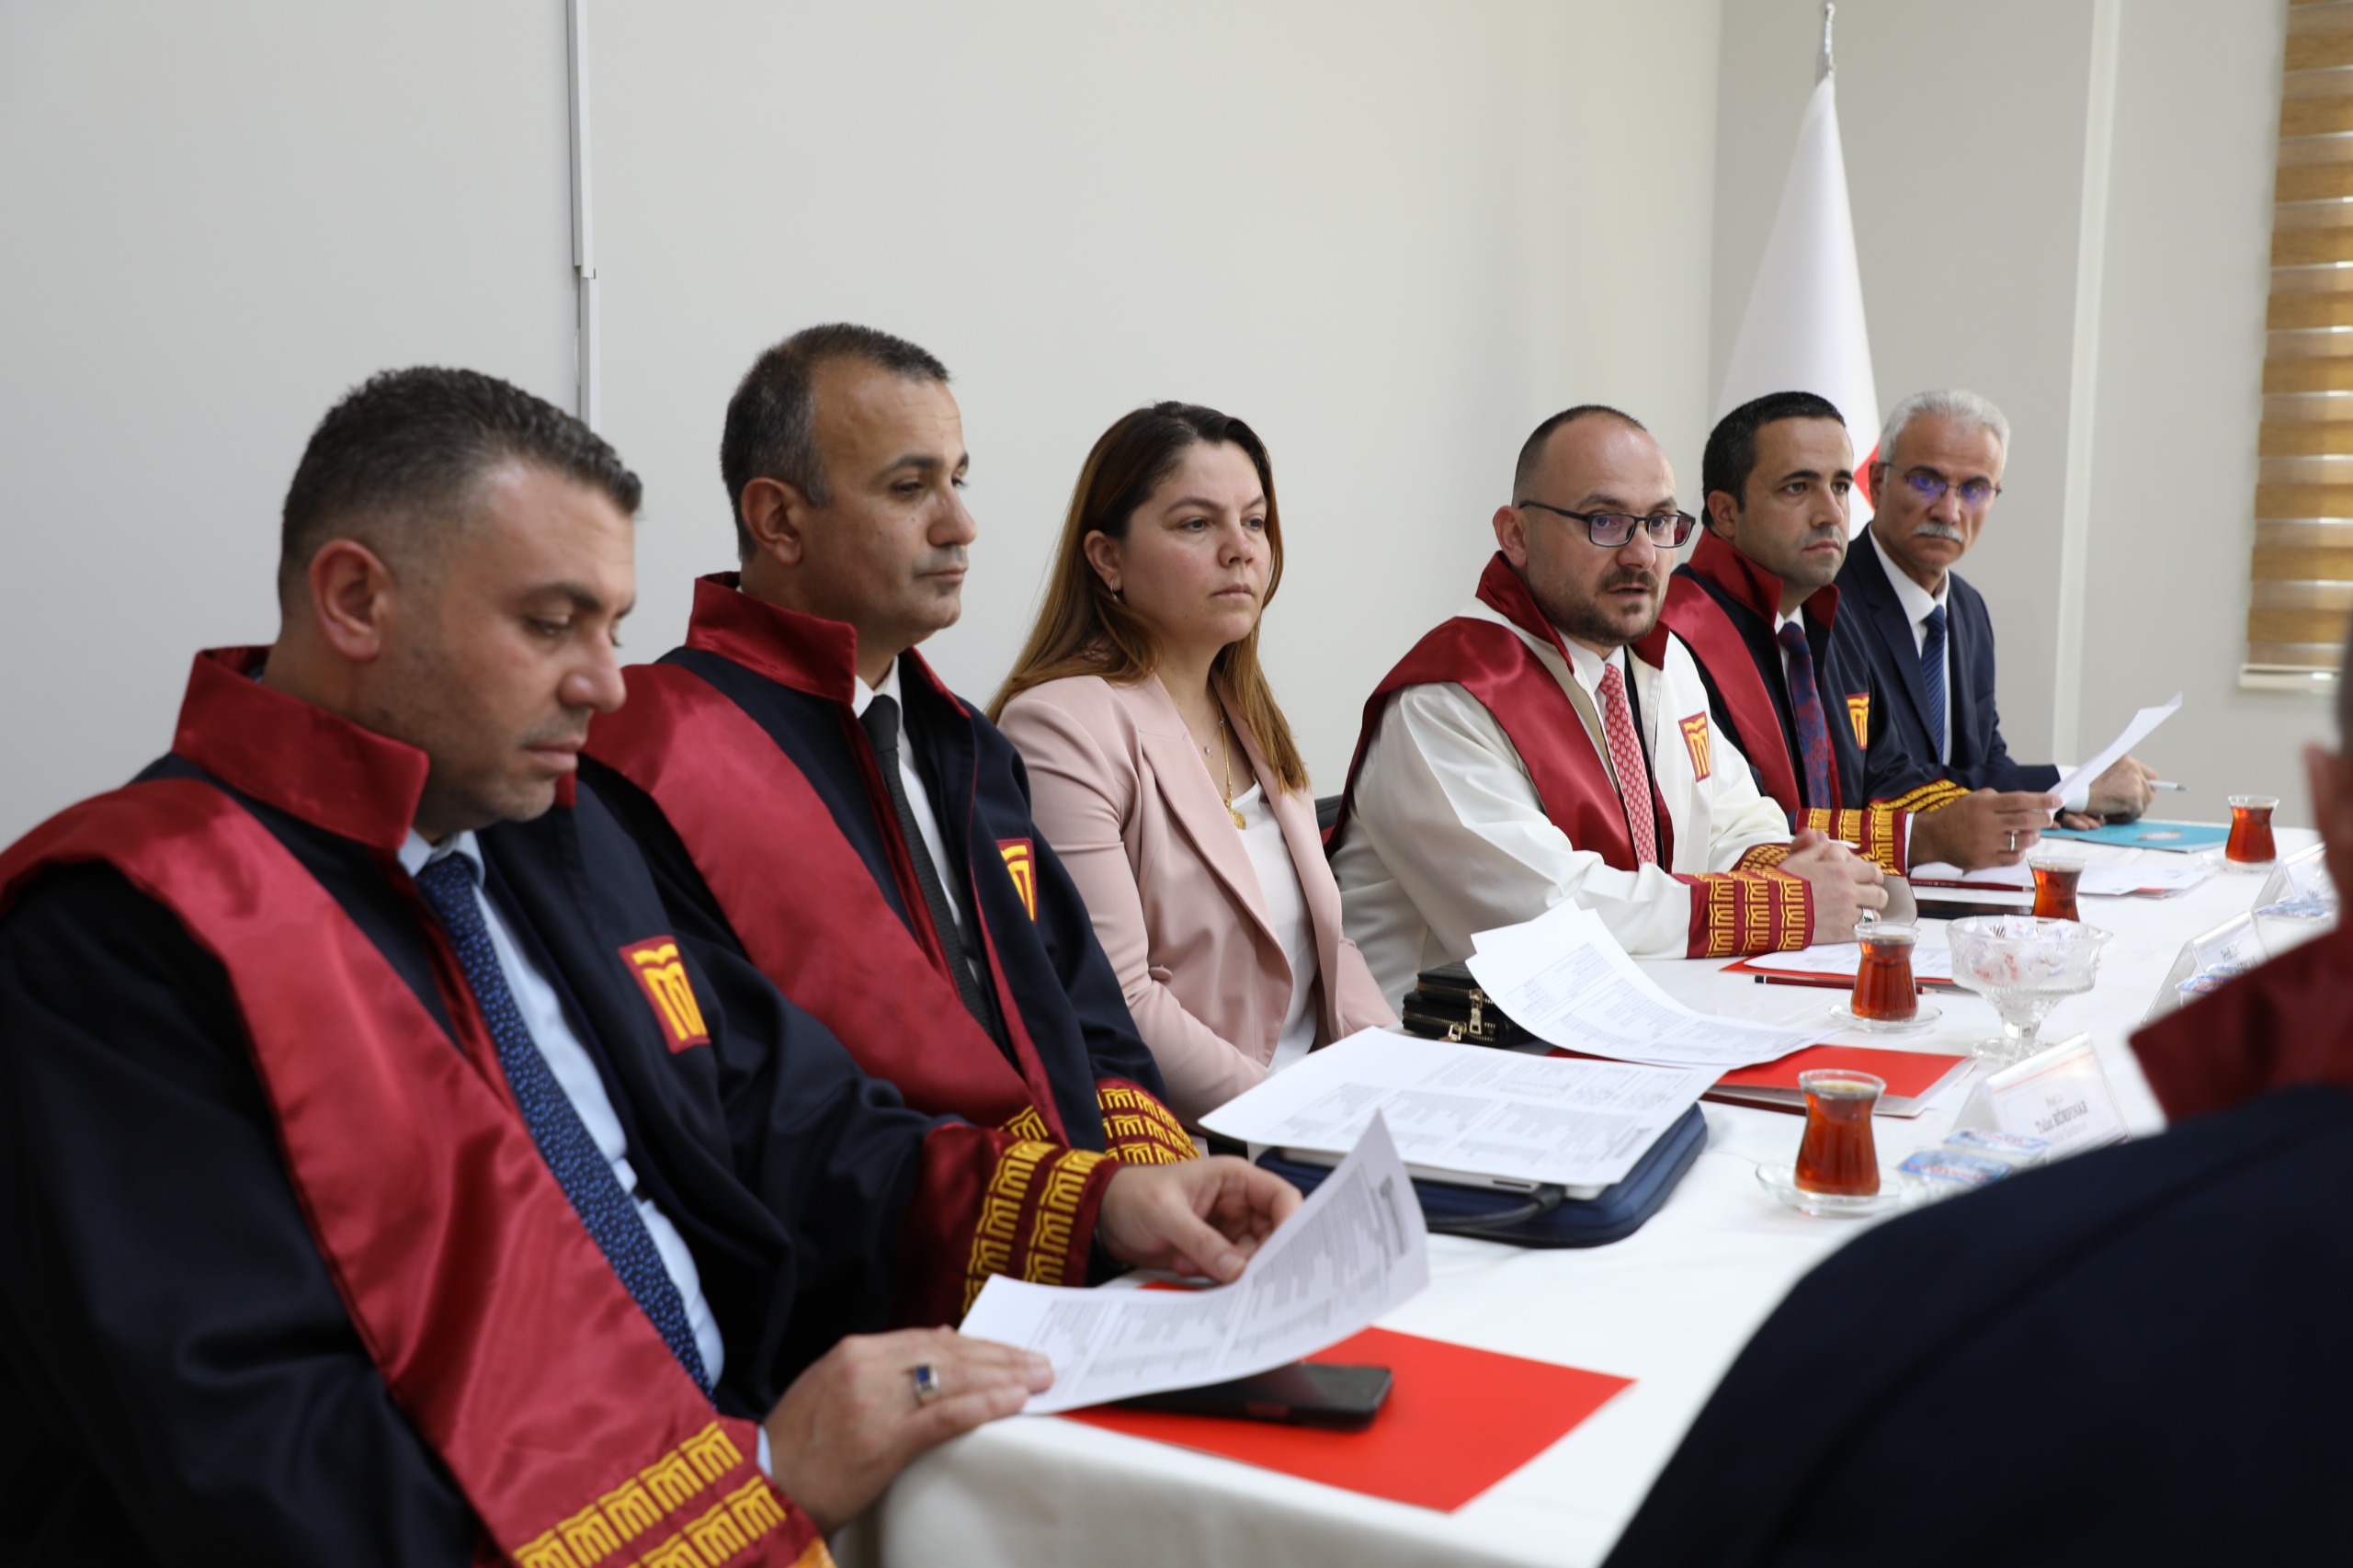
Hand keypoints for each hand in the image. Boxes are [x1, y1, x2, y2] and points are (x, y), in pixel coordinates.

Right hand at [762, 1327, 1051, 1533]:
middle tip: (1039, 1362)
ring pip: (955, 1378)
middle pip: (950, 1353)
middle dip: (1000, 1357)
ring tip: (1039, 1378)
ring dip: (1005, 1376)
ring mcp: (876, 1403)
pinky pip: (947, 1415)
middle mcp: (867, 1367)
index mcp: (854, 1351)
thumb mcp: (830, 1388)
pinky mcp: (885, 1440)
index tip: (1008, 1350)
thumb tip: (940, 1342)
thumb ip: (881, 1365)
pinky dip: (985, 1404)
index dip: (977, 1344)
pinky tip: (1013, 1401)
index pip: (931, 1338)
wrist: (764, 1488)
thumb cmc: (799, 1446)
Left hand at [1095, 1156, 1301, 1282]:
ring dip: (1228, 1269)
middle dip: (1258, 1256)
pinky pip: (1230, 1271)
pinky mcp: (1213, 1253)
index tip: (1287, 1253)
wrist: (1102, 1217)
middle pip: (1273, 1235)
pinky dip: (1214, 1277)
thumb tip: (1236, 1269)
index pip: (1281, 1198)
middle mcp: (1237, 1204)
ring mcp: (1226, 1230)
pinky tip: (1185, 1268)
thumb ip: (1200, 1240)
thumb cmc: (1132, 1195)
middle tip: (1239, 1276)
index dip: (1292, 1224)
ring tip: (1190, 1264)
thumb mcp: (1165, 1213)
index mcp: (1234, 1179)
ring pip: (1252, 1257)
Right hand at [1779, 826, 1887, 942]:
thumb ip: (1817, 848)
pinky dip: (1859, 930)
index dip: (1873, 877)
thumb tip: (1823, 836)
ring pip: (1874, 916)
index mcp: (1841, 870)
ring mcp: (1847, 913)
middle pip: (1880, 896)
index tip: (1868, 881)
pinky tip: (1849, 927)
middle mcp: (1849, 891)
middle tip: (1864, 899)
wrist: (1770, 910)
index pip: (1874, 873)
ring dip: (1867, 914)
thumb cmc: (1782, 883)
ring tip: (1855, 914)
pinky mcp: (1841, 933)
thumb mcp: (1798, 859)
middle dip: (1874, 897)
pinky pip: (1863, 932)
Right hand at [1907, 788, 2056, 869]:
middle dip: (2043, 819)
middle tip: (2047, 818)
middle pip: (2026, 821)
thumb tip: (2025, 803)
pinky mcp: (1984, 860)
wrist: (1932, 837)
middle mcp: (1987, 823)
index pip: (2020, 801)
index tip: (2056, 801)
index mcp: (1985, 805)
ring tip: (2031, 834)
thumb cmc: (1955, 816)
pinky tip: (2017, 848)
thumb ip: (1997, 799)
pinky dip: (2020, 852)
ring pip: (2023, 841)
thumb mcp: (1973, 799)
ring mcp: (1986, 843)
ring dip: (2033, 837)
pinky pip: (2013, 858)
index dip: (2042, 801)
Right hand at [2085, 755, 2157, 820]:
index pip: (2150, 776)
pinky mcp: (2133, 797)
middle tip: (2122, 806)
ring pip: (2144, 804)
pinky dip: (2124, 817)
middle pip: (2150, 792)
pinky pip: (2136, 814)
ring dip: (2130, 810)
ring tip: (2112, 808)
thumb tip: (2141, 787)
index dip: (2146, 788)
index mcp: (2126, 760)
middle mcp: (2133, 768)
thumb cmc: (2083, 787)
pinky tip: (2110, 813)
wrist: (2075, 795)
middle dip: (2138, 802)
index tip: (2140, 796)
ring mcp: (2134, 782)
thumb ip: (2122, 777)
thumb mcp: (2105, 774)